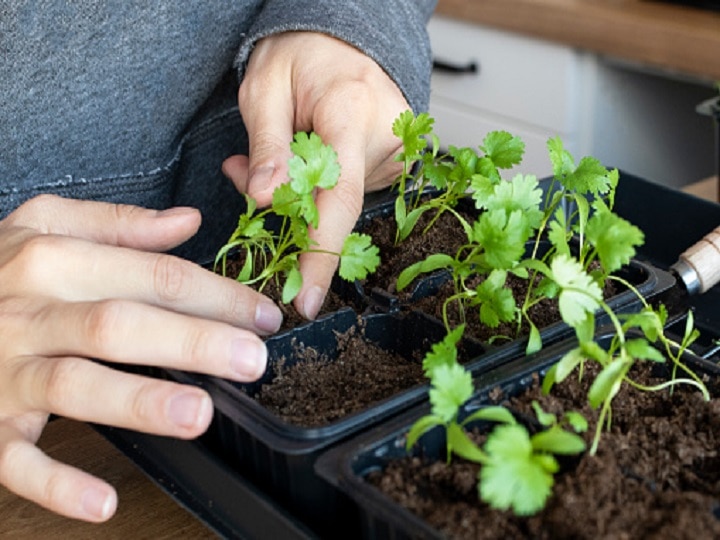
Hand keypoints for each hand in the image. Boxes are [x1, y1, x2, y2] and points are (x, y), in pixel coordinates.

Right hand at [0, 195, 282, 521]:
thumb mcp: (41, 225)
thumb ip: (116, 221)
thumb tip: (186, 221)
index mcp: (49, 260)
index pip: (150, 275)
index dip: (213, 295)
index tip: (260, 315)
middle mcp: (26, 314)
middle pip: (117, 325)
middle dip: (190, 341)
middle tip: (250, 358)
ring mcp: (2, 373)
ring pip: (74, 384)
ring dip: (137, 401)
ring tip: (197, 413)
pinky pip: (14, 460)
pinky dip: (55, 483)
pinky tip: (103, 501)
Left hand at [222, 31, 408, 318]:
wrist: (344, 35)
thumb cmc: (302, 53)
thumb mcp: (264, 88)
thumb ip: (266, 145)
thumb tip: (263, 198)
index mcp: (351, 112)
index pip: (339, 196)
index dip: (321, 253)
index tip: (308, 298)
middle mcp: (383, 136)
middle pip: (333, 204)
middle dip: (287, 206)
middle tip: (247, 171)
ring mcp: (393, 152)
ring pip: (338, 201)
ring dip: (300, 192)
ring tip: (280, 150)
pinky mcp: (392, 161)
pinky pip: (348, 191)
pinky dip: (319, 186)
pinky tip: (306, 156)